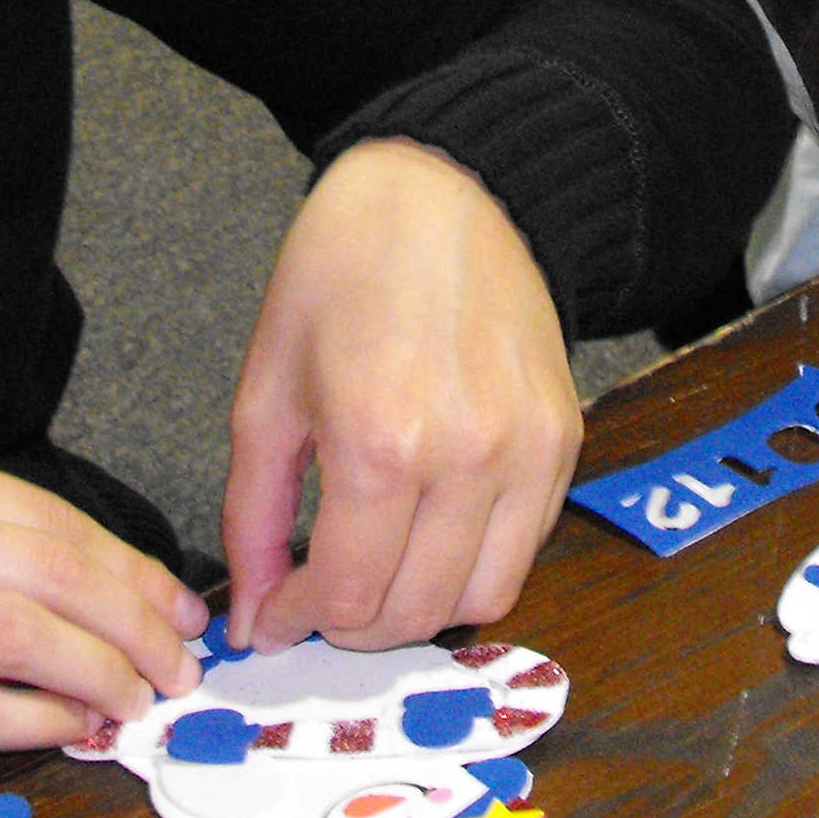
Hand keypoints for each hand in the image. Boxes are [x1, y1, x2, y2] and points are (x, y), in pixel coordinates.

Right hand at [0, 438, 206, 759]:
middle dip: (135, 623)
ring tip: (136, 701)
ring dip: (98, 676)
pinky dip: (32, 723)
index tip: (175, 603)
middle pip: (53, 575)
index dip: (128, 568)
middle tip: (177, 661)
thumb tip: (88, 585)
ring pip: (21, 641)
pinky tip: (69, 730)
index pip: (49, 519)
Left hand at [223, 140, 580, 653]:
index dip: (301, 621)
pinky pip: (526, 547)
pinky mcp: (564, 440)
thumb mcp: (266, 390)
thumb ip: (253, 517)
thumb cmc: (342, 272)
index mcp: (380, 440)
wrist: (447, 192)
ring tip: (380, 568)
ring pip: (484, 598)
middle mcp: (466, 457)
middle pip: (416, 614)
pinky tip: (431, 526)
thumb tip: (254, 617)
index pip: (348, 597)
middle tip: (323, 596)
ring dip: (423, 607)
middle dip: (355, 625)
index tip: (279, 611)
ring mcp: (527, 451)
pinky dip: (475, 562)